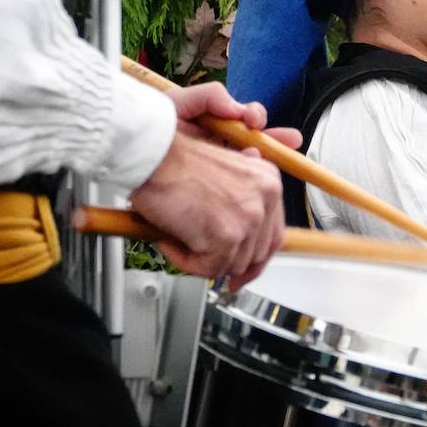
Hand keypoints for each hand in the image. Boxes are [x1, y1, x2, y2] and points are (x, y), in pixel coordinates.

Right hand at [129, 82, 297, 288]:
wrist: (153, 156)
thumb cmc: (176, 164)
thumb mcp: (222, 177)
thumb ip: (241, 203)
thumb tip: (243, 241)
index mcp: (269, 181)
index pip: (273, 236)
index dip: (253, 258)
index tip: (240, 270)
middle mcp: (267, 197)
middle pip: (257, 255)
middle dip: (226, 262)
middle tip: (201, 258)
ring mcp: (250, 217)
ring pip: (233, 265)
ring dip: (202, 259)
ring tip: (180, 238)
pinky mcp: (227, 235)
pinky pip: (209, 269)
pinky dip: (184, 261)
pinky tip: (171, 240)